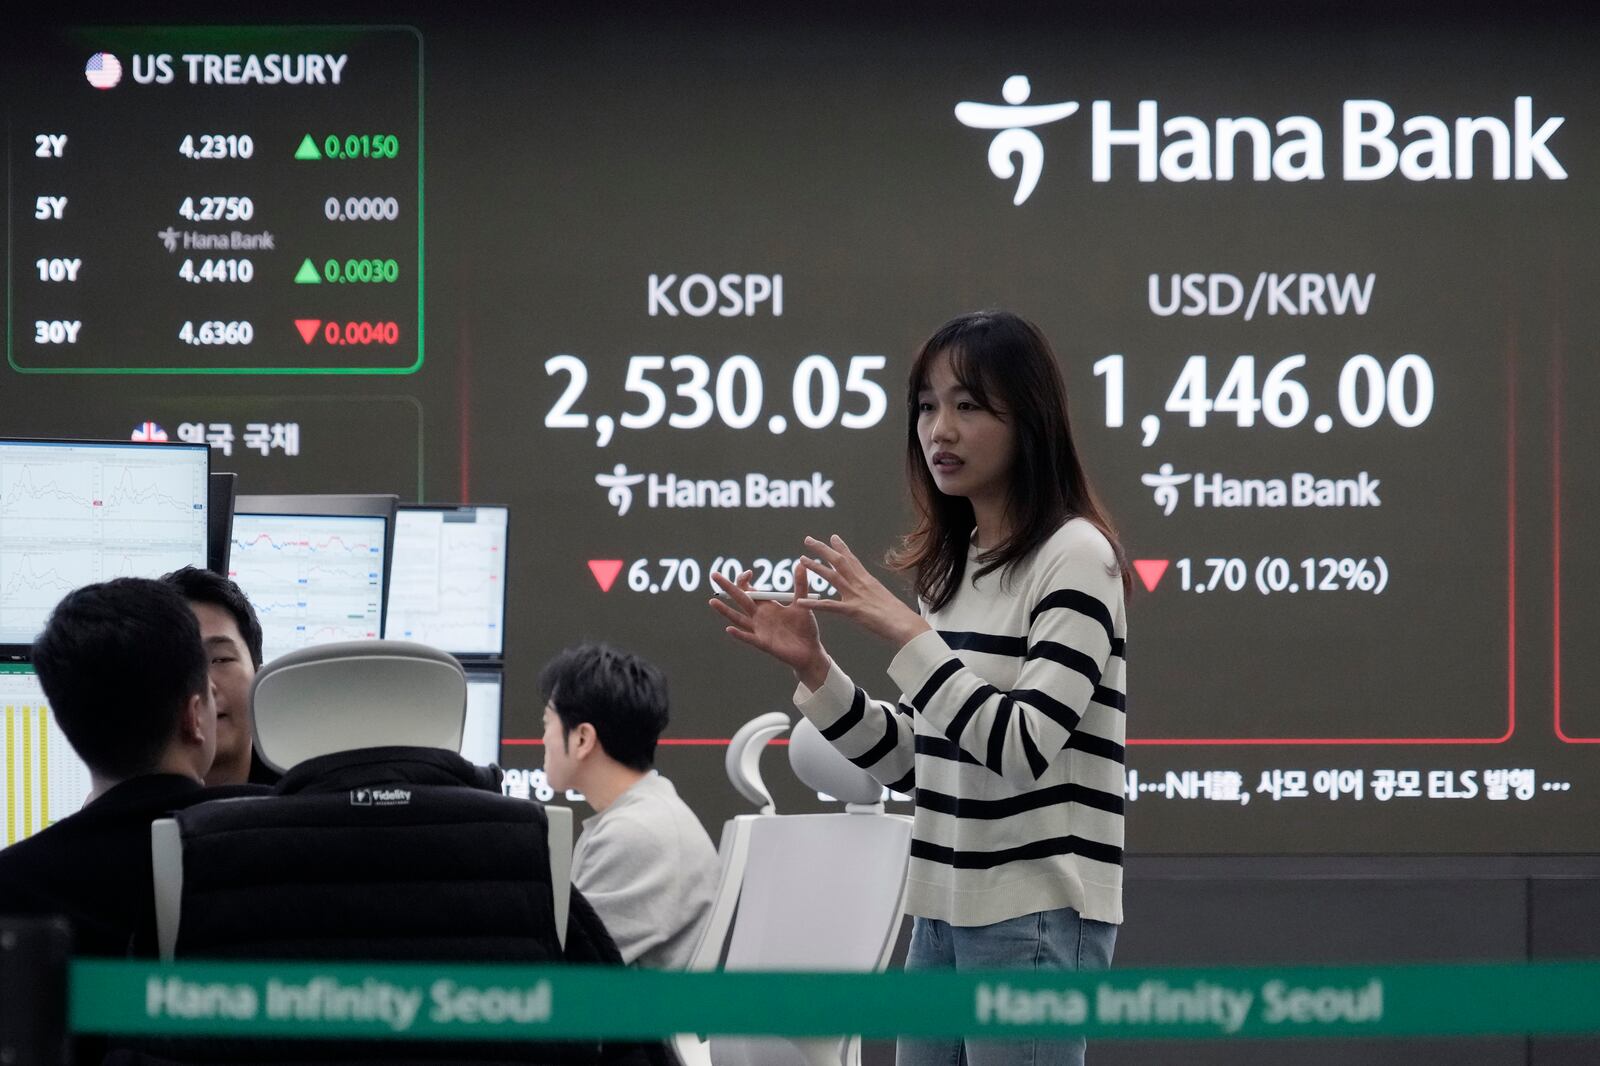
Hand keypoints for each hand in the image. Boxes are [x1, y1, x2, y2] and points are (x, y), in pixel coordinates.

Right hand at [710, 567, 829, 688]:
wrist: (810, 651)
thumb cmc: (806, 628)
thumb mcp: (803, 604)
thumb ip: (800, 585)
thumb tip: (800, 563)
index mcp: (767, 606)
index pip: (750, 591)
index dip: (745, 581)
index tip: (748, 573)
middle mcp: (760, 616)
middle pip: (740, 599)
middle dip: (728, 587)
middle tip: (714, 575)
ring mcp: (759, 630)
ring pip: (738, 618)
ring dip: (725, 610)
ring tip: (712, 601)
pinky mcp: (763, 643)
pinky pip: (749, 638)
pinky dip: (739, 634)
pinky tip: (729, 629)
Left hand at [797, 534, 930, 648]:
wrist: (906, 624)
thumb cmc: (899, 616)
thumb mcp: (885, 598)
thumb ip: (874, 592)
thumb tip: (872, 591)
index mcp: (868, 580)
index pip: (852, 559)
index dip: (841, 547)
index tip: (832, 537)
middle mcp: (861, 583)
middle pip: (839, 561)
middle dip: (822, 549)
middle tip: (808, 539)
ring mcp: (856, 596)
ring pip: (832, 576)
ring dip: (815, 567)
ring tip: (801, 559)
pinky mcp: (853, 610)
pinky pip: (829, 606)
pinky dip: (814, 605)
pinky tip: (801, 602)